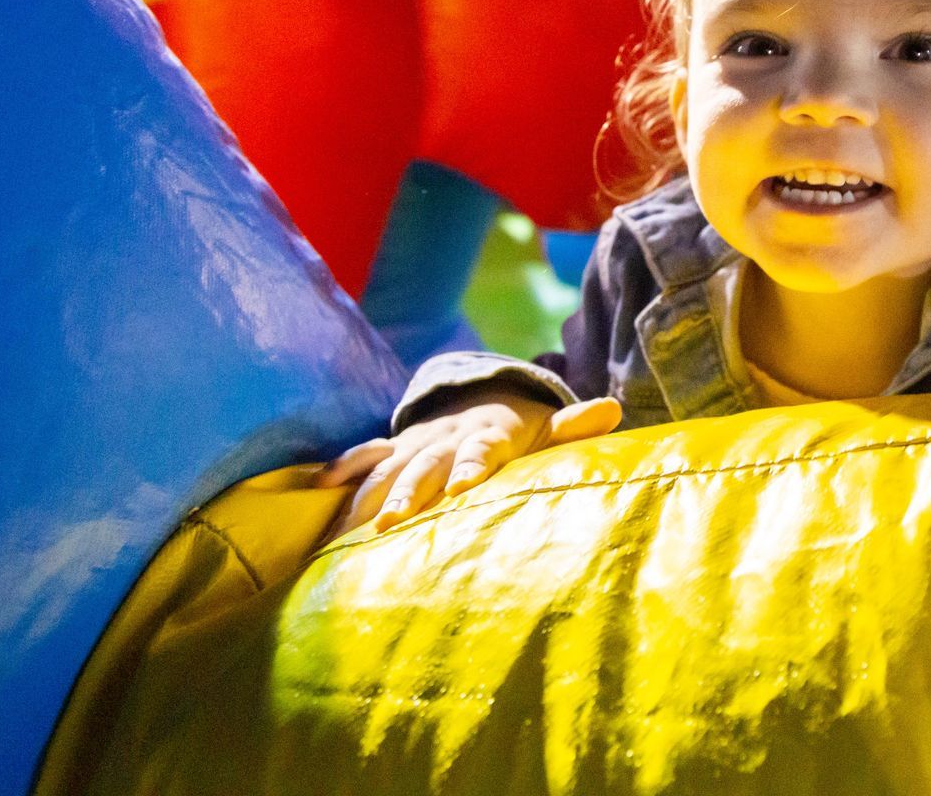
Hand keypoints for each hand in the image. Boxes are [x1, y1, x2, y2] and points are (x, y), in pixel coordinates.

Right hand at [317, 387, 621, 535]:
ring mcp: (414, 445)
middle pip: (424, 466)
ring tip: (348, 531)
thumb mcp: (547, 428)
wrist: (478, 399)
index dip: (472, 467)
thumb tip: (612, 408)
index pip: (481, 450)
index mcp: (487, 435)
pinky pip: (361, 461)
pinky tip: (317, 491)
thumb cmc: (519, 429)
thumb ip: (574, 427)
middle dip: (407, 494)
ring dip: (368, 496)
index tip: (462, 490)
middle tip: (393, 524)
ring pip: (386, 469)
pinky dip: (339, 474)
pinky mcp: (391, 452)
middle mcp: (446, 439)